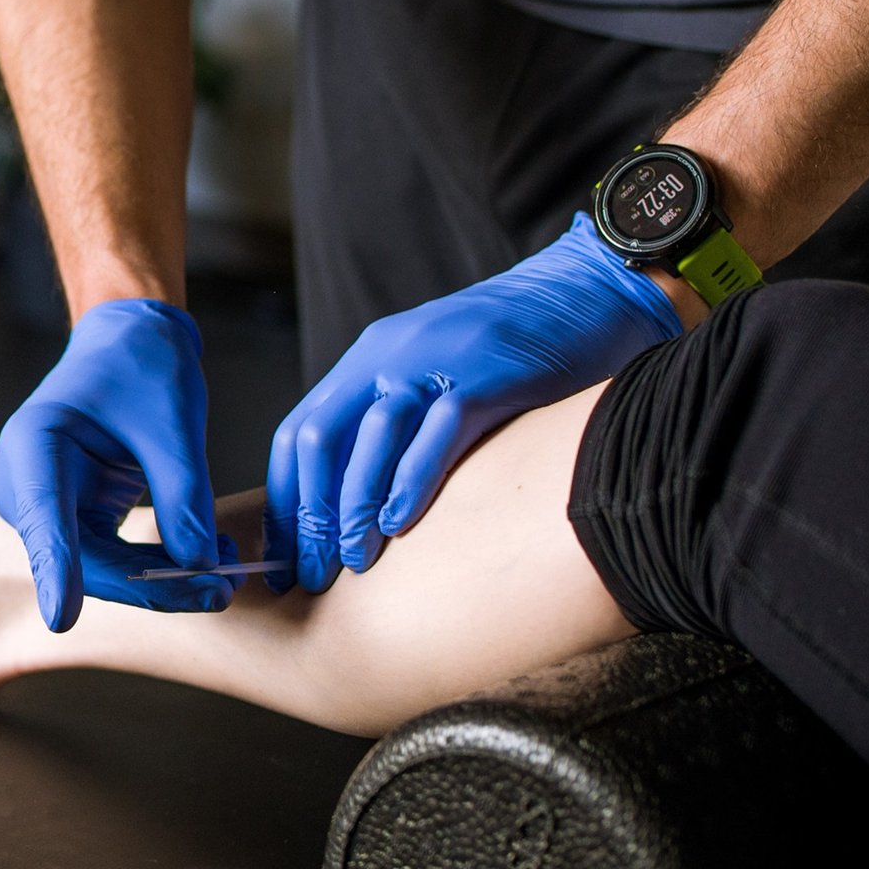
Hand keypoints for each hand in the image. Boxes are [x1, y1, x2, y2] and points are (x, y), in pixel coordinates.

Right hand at [0, 299, 233, 631]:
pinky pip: (110, 559)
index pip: (45, 515)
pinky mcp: (67, 519)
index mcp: (34, 441)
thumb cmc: (142, 365)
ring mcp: (41, 506)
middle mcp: (23, 481)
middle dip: (149, 583)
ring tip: (227, 576)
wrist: (126, 343)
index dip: (56, 569)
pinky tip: (207, 562)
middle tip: (221, 592)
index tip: (61, 619)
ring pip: (98, 569)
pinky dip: (157, 565)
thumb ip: (185, 494)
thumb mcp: (174, 423)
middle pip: (80, 557)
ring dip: (160, 580)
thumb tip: (201, 565)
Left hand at [265, 213, 681, 593]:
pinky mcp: (484, 376)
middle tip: (310, 572)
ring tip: (354, 562)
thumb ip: (393, 424)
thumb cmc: (511, 355)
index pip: (297, 434)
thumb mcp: (434, 377)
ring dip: (354, 507)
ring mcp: (435, 362)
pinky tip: (398, 525)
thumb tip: (354, 506)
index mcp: (367, 359)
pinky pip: (435, 435)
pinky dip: (410, 482)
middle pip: (320, 439)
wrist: (588, 295)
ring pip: (371, 438)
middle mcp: (389, 356)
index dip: (284, 502)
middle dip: (310, 513)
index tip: (280, 560)